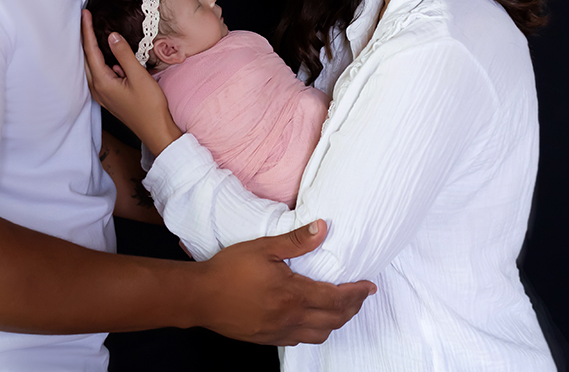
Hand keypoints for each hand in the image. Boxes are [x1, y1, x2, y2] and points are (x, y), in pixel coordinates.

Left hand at [81, 9, 180, 156]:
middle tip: (86, 19)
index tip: (85, 14)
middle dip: (86, 38)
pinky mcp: (110, 96)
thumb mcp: (138, 76)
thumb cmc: (149, 107)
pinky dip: (102, 60)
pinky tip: (111, 54)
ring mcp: (103, 94)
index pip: (90, 51)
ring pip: (93, 66)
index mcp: (102, 82)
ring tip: (95, 32)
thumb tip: (112, 36)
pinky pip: (101, 74)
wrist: (156, 131)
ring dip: (93, 49)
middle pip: (86, 58)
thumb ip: (124, 55)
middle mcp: (98, 89)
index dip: (87, 31)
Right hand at [197, 219, 374, 344]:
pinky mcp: (267, 339)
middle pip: (334, 320)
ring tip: (341, 308)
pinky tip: (311, 319)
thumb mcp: (263, 247)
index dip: (357, 293)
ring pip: (320, 334)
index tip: (369, 286)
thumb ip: (296, 240)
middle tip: (361, 295)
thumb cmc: (228, 270)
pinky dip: (314, 330)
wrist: (200, 297)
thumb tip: (322, 228)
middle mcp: (291, 318)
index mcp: (293, 295)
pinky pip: (300, 340)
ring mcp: (279, 332)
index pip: (337, 299)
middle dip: (353, 308)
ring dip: (336, 322)